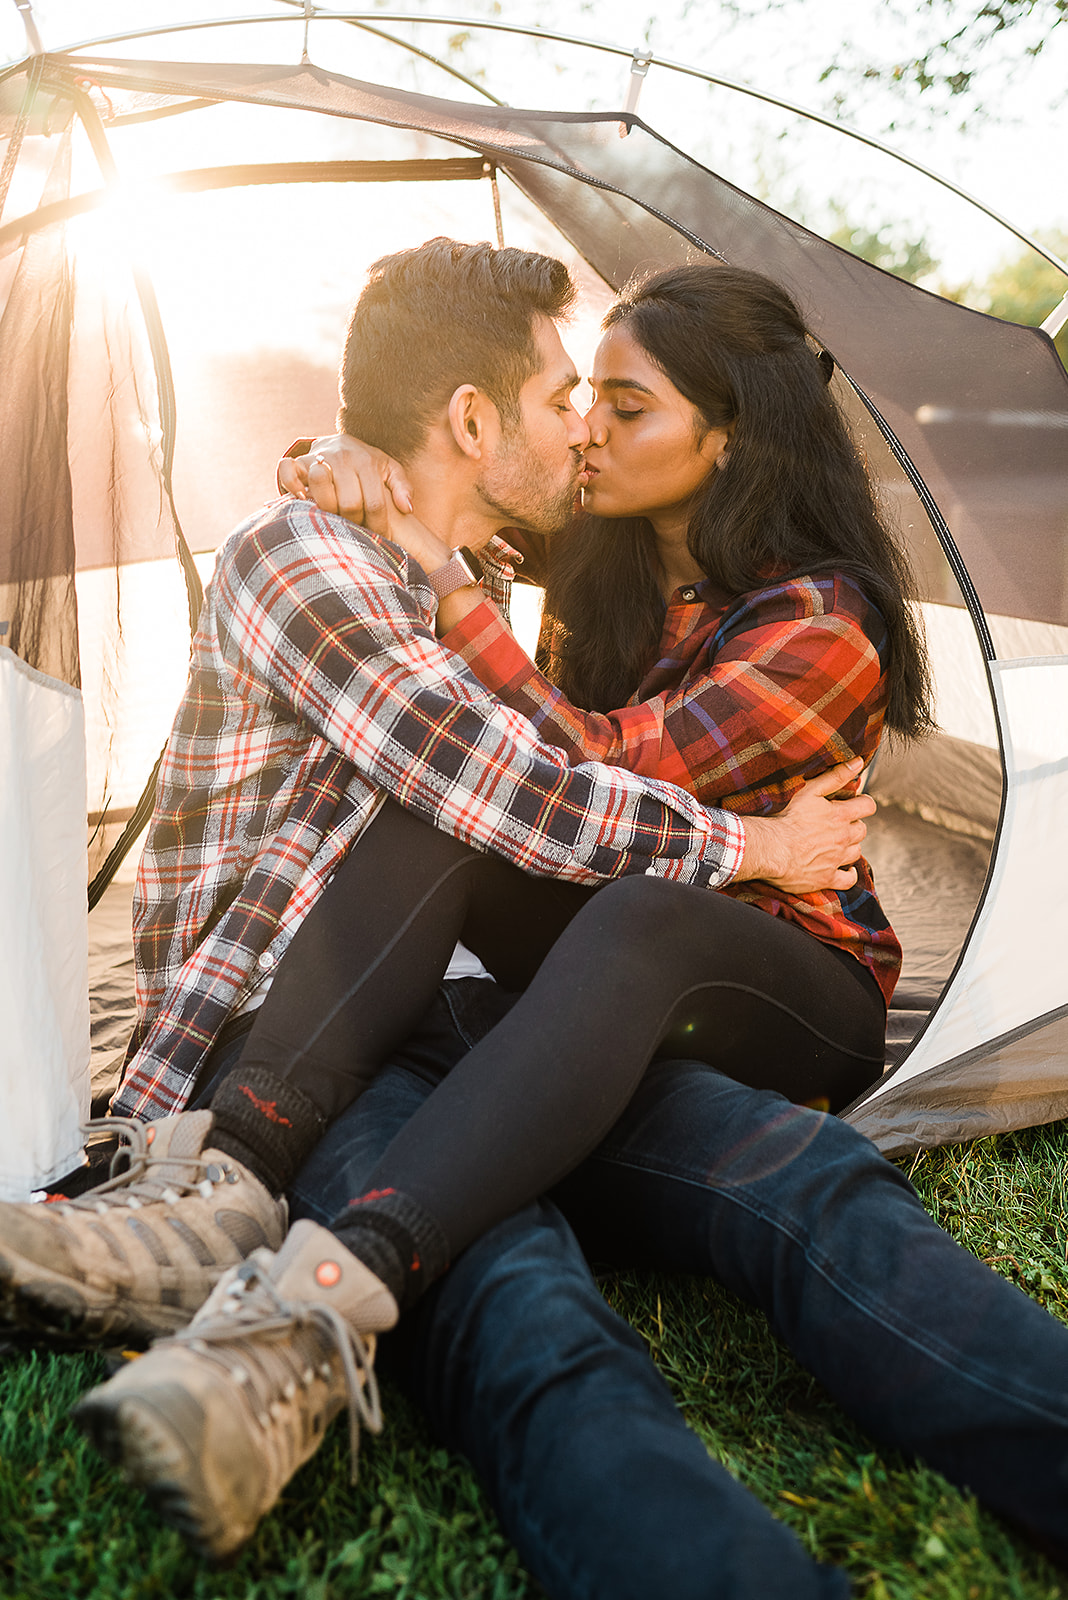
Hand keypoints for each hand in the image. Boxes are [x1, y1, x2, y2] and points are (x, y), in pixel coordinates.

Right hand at [277, 434, 413, 537]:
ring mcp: (319, 457)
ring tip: (336, 523)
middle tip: (357, 532)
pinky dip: (291, 485)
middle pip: (349, 502)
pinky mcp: (299, 460)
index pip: (374, 503)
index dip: (377, 526)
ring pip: (322, 486)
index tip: (379, 539)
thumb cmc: (368, 465)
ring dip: (328, 511)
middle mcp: (343, 456)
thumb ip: (401, 487)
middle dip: (355, 523)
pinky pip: (288, 470)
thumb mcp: (389, 471)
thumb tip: (406, 508)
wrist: (341, 445)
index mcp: (367, 461)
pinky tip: (303, 500)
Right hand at [737, 759, 875, 893]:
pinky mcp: (827, 878)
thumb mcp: (809, 790)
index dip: (862, 803)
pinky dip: (848, 874)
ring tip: (834, 844)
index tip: (853, 804)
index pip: (868, 806)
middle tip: (837, 824)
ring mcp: (837, 860)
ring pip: (857, 852)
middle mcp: (844, 838)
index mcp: (841, 815)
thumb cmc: (785, 818)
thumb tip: (858, 762)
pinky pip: (849, 879)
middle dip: (853, 826)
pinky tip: (840, 868)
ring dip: (849, 847)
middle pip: (862, 830)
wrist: (769, 848)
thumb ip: (836, 776)